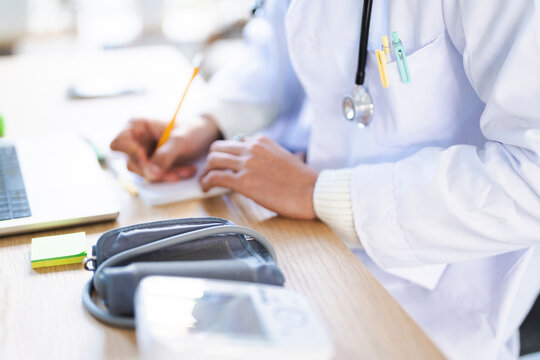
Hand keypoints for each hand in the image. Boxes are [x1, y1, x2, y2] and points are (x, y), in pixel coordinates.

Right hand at [110, 116, 220, 181]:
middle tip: (176, 174)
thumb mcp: (181, 141)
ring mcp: (144, 152)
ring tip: (187, 171)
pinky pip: (155, 175)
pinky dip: (170, 175)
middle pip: (132, 162)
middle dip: (155, 170)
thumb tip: (150, 174)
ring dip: (165, 175)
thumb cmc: (193, 129)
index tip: (150, 163)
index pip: (119, 143)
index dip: (131, 154)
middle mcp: (136, 139)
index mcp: (137, 125)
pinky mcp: (153, 163)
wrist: (206, 133)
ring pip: (145, 172)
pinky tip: (186, 171)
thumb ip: (165, 156)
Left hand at [200, 135, 317, 219]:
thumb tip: (264, 163)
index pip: (233, 142)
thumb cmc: (303, 181)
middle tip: (208, 173)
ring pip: (213, 160)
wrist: (314, 192)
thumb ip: (268, 156)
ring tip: (205, 183)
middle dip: (210, 161)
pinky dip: (207, 183)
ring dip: (205, 172)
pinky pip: (216, 177)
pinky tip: (207, 189)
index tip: (223, 166)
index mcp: (262, 141)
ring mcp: (247, 163)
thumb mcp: (284, 157)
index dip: (225, 155)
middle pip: (218, 148)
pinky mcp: (244, 181)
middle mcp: (252, 148)